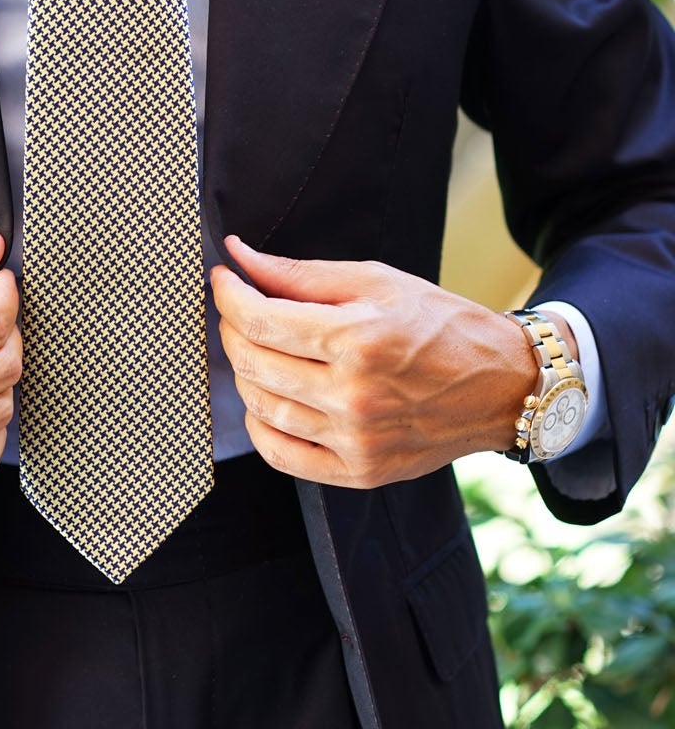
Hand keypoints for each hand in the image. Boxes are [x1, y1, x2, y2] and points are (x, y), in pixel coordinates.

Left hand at [209, 236, 553, 487]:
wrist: (504, 385)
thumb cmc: (442, 327)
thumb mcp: (378, 283)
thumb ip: (302, 275)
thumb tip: (241, 258)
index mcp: (359, 339)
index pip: (261, 320)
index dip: (229, 296)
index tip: (224, 280)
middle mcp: (354, 394)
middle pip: (253, 364)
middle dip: (232, 330)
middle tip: (239, 312)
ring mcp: (355, 439)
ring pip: (262, 408)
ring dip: (245, 375)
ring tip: (258, 351)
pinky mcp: (359, 471)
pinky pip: (282, 455)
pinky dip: (261, 426)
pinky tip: (268, 401)